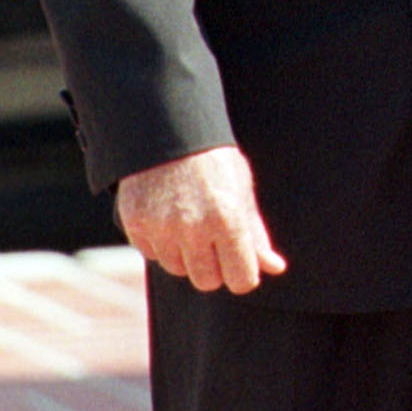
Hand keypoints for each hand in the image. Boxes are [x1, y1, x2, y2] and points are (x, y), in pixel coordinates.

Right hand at [116, 145, 285, 293]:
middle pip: (207, 281)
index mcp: (229, 220)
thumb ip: (256, 234)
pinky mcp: (136, 224)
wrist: (169, 129)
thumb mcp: (242, 192)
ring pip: (177, 269)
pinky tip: (166, 215)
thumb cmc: (213, 162)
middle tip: (211, 237)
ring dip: (184, 254)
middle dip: (213, 266)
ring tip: (188, 220)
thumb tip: (275, 267)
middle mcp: (194, 228)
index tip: (238, 261)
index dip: (242, 273)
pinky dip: (159, 242)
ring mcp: (162, 228)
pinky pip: (151, 253)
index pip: (242, 281)